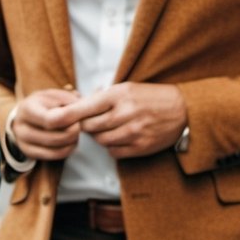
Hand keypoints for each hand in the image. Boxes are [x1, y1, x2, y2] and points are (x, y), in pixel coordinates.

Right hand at [8, 89, 81, 160]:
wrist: (28, 115)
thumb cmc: (45, 103)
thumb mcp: (55, 95)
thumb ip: (68, 100)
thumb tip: (81, 109)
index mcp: (26, 108)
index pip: (50, 120)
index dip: (70, 119)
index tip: (79, 115)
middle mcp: (20, 127)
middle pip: (54, 138)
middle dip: (73, 132)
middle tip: (80, 124)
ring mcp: (23, 143)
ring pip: (56, 149)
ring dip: (72, 141)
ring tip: (77, 132)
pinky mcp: (28, 153)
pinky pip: (54, 156)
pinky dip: (68, 150)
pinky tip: (71, 141)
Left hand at [66, 83, 186, 158]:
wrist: (182, 110)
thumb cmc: (151, 97)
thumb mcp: (128, 88)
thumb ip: (103, 96)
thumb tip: (78, 104)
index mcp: (120, 95)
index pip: (86, 108)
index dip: (69, 115)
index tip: (57, 118)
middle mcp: (126, 113)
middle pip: (90, 127)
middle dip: (86, 126)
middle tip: (91, 122)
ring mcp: (133, 132)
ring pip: (100, 141)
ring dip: (99, 137)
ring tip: (108, 129)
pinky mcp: (140, 147)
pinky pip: (114, 152)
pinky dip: (112, 147)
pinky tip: (119, 138)